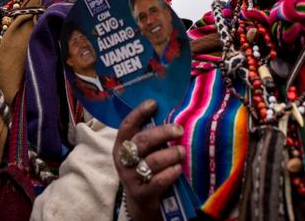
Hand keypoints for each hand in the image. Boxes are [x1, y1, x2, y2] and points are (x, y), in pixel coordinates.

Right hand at [112, 100, 185, 220]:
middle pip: (142, 141)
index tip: (153, 103)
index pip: (127, 125)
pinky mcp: (141, 193)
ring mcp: (130, 177)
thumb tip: (169, 112)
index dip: (139, 113)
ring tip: (182, 151)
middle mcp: (123, 160)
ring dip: (171, 154)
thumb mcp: (141, 151)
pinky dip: (170, 173)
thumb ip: (149, 136)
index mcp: (121, 145)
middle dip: (163, 133)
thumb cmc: (144, 167)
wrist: (141, 200)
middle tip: (179, 130)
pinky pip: (158, 181)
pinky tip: (178, 168)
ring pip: (152, 161)